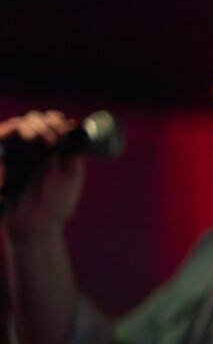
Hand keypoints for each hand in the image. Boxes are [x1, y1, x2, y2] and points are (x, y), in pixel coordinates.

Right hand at [0, 110, 84, 240]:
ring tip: (42, 139)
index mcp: (53, 150)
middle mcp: (33, 148)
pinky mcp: (2, 158)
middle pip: (35, 119)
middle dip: (47, 122)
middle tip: (54, 138)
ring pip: (19, 124)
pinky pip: (2, 135)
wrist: (37, 224)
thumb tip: (76, 128)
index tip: (65, 127)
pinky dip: (10, 129)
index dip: (57, 120)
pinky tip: (25, 135)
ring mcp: (16, 152)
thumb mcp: (72, 175)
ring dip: (33, 125)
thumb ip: (73, 152)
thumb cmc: (56, 203)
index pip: (52, 123)